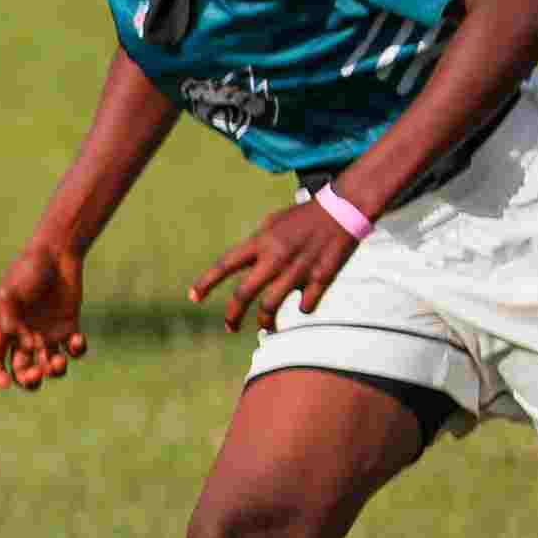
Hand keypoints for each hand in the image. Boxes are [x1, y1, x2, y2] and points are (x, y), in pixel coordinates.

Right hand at [0, 240, 90, 390]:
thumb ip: (9, 319)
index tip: (4, 384)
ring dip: (54, 370)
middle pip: (23, 371)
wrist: (56, 254)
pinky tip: (77, 340)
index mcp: (4, 329)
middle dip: (29, 380)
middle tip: (37, 374)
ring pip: (49, 366)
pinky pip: (74, 350)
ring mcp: (48, 333)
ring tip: (58, 361)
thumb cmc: (27, 270)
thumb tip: (24, 346)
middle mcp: (25, 336)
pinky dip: (77, 350)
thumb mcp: (9, 292)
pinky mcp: (69, 327)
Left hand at [192, 202, 361, 334]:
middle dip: (232, 315)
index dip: (206, 283)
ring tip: (265, 326)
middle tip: (229, 327)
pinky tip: (302, 307)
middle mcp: (275, 258)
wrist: (343, 210)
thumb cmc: (303, 217)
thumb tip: (242, 267)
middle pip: (244, 294)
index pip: (225, 265)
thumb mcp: (271, 223)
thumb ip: (255, 246)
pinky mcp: (321, 278)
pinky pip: (306, 305)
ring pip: (271, 306)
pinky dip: (302, 309)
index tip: (193, 297)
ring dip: (265, 321)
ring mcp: (298, 270)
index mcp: (261, 242)